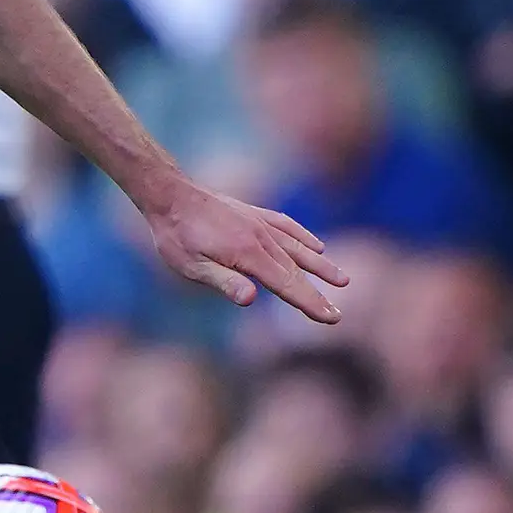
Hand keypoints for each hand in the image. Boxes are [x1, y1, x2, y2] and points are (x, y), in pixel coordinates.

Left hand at [146, 180, 349, 323]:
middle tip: (339, 315)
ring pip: (298, 248)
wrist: (170, 194)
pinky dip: (304, 237)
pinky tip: (316, 246)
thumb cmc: (176, 235)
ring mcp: (260, 224)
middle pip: (297, 272)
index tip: (332, 318)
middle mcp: (261, 238)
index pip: (287, 285)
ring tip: (343, 279)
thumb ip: (223, 282)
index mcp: (249, 255)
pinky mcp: (254, 214)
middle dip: (319, 294)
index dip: (311, 303)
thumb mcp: (191, 266)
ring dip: (321, 266)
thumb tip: (251, 299)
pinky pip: (287, 226)